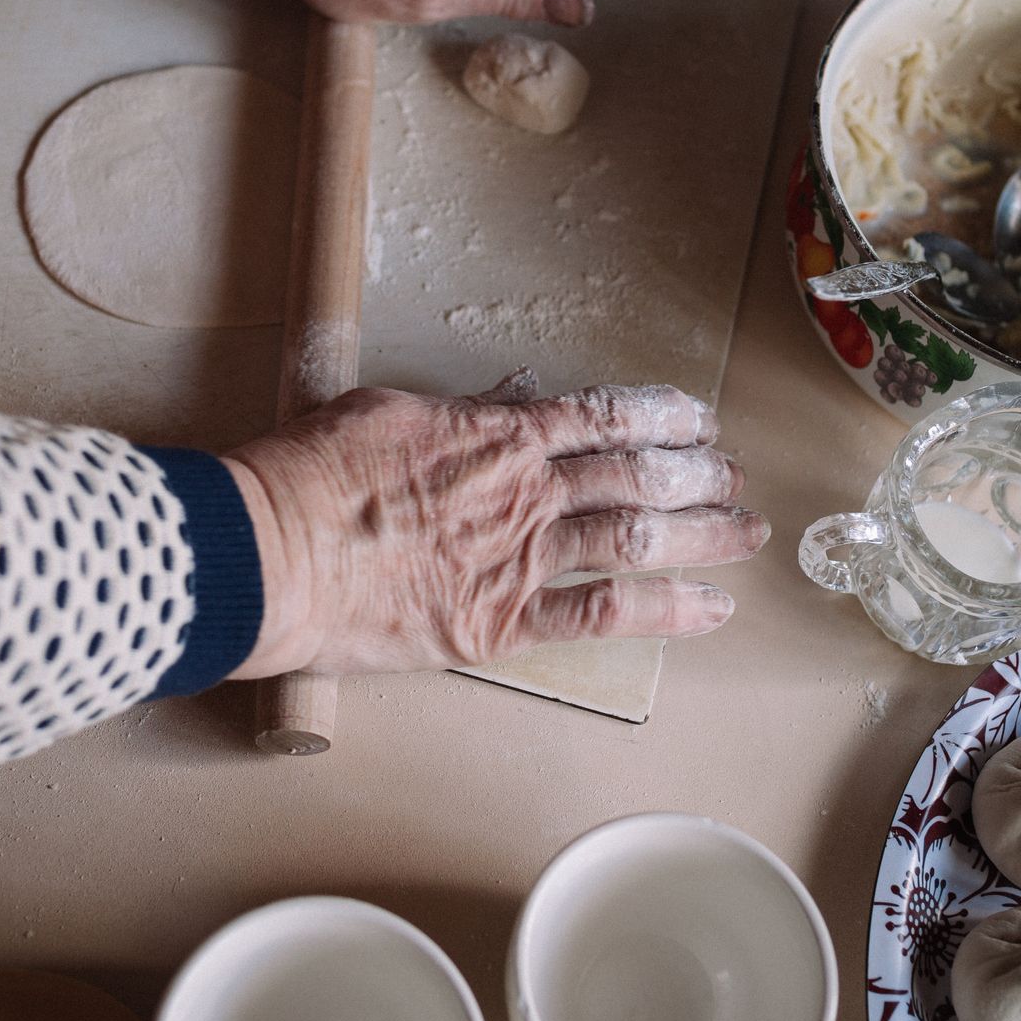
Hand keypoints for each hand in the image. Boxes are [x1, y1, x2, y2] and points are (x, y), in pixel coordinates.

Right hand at [222, 375, 768, 678]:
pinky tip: (712, 610)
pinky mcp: (501, 623)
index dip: (662, 415)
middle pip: (638, 475)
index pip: (602, 416)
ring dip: (704, 534)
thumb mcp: (386, 411)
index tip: (698, 419)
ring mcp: (520, 557)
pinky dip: (664, 612)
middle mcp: (526, 490)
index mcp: (497, 434)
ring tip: (748, 533)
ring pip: (637, 539)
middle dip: (699, 473)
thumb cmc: (310, 476)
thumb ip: (461, 411)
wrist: (272, 552)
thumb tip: (511, 398)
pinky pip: (602, 617)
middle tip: (735, 476)